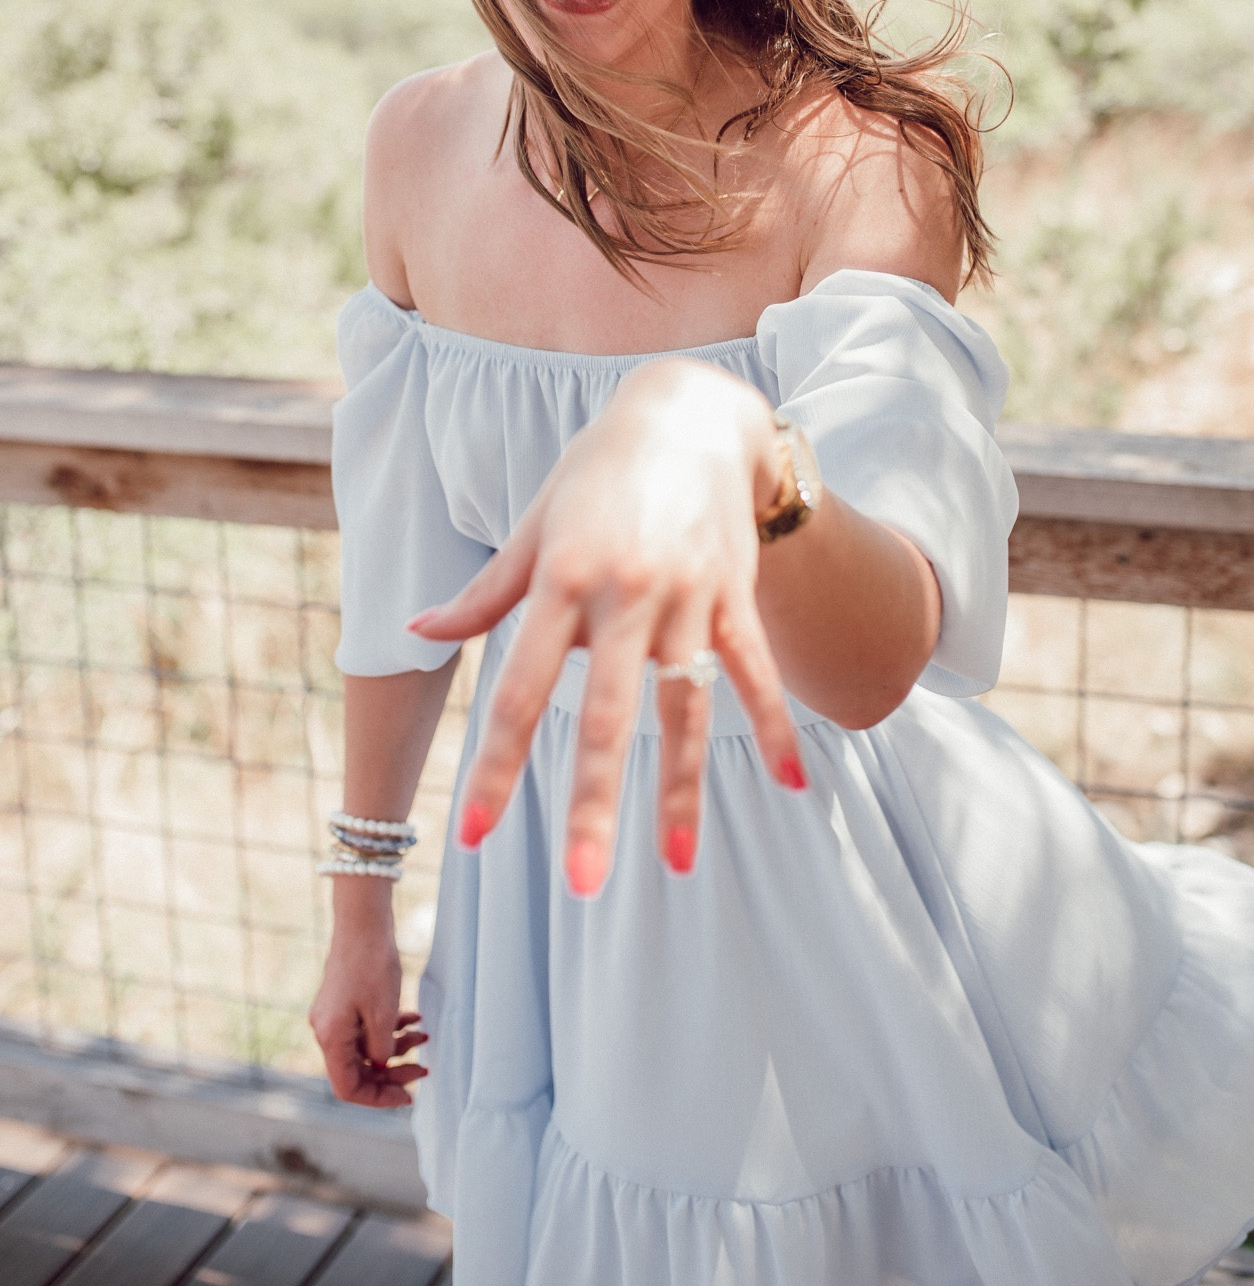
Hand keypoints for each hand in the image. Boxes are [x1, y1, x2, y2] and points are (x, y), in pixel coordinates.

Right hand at [309, 907, 428, 1107]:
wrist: (363, 920)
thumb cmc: (372, 964)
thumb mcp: (383, 1013)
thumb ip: (381, 1051)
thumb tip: (382, 1069)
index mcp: (331, 1039)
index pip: (348, 1088)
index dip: (378, 1098)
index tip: (407, 1095)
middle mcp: (326, 1031)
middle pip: (359, 1070)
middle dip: (393, 1073)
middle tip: (423, 1069)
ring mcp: (334, 1016)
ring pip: (366, 1048)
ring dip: (396, 1047)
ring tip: (423, 1035)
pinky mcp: (344, 1002)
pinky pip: (366, 1027)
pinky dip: (389, 1028)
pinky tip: (412, 1018)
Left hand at [407, 360, 806, 894]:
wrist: (693, 414)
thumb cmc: (598, 471)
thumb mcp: (537, 523)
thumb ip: (485, 591)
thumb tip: (417, 629)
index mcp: (563, 578)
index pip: (519, 688)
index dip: (494, 764)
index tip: (473, 835)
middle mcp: (625, 594)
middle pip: (605, 714)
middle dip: (591, 802)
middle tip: (580, 883)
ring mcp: (687, 597)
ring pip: (684, 708)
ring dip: (679, 788)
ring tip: (674, 864)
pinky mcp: (734, 596)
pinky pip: (754, 671)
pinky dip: (777, 726)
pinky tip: (793, 786)